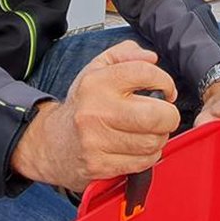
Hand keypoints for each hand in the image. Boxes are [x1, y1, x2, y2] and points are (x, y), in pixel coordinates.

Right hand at [10, 41, 179, 192]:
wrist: (51, 143)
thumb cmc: (82, 105)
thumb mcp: (97, 69)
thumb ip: (125, 54)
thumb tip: (151, 57)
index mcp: (96, 82)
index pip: (145, 74)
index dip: (165, 82)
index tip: (166, 90)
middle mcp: (95, 111)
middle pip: (155, 115)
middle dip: (169, 116)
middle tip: (164, 115)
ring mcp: (96, 141)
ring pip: (152, 142)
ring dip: (159, 137)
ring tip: (148, 131)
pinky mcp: (100, 166)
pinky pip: (143, 162)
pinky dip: (149, 155)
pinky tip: (138, 147)